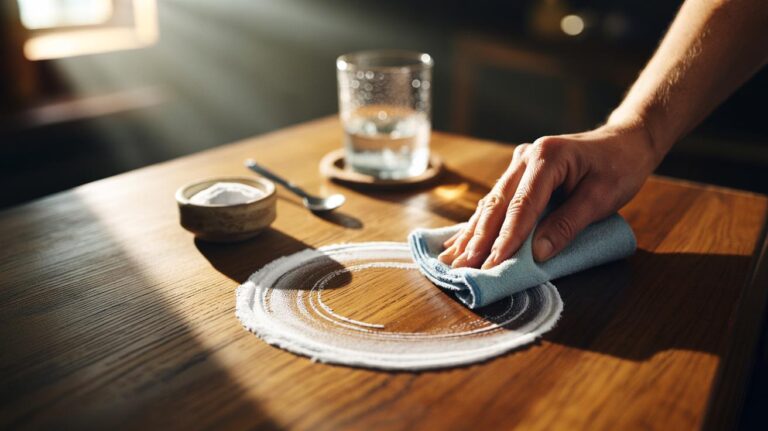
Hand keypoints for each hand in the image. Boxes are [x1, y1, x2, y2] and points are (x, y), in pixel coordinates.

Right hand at [438, 121, 657, 268]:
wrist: (625, 141)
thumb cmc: (619, 167)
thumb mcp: (602, 198)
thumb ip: (568, 224)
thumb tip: (538, 254)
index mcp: (547, 157)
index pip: (522, 205)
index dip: (506, 238)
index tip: (492, 264)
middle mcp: (526, 157)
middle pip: (498, 203)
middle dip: (478, 239)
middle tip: (462, 268)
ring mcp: (519, 163)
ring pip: (492, 203)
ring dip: (472, 233)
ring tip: (452, 259)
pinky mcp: (519, 173)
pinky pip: (497, 201)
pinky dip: (480, 223)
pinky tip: (460, 240)